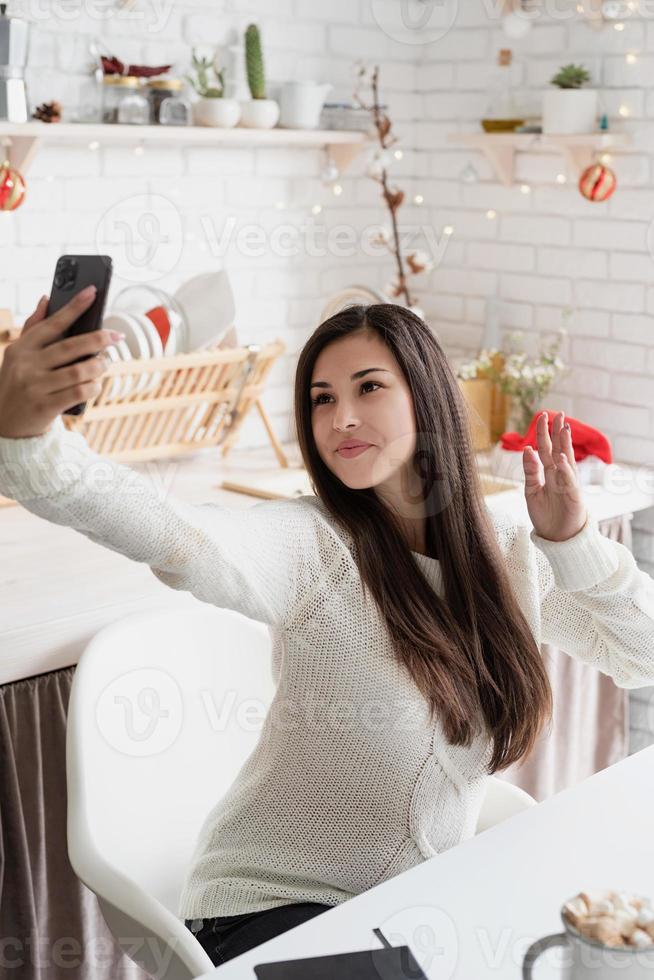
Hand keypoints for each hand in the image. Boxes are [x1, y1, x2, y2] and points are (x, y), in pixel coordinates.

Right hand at [0, 287, 122, 438]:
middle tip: (116, 336)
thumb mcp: (18, 356)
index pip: (52, 323)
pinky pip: (79, 392)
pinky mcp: (45, 407)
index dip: (74, 306)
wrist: (5, 425)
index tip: (93, 291)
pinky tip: (97, 383)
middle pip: (71, 347)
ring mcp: (35, 387)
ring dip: (99, 365)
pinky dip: (94, 386)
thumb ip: (33, 329)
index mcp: (21, 348)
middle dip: (99, 339)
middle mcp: (26, 366)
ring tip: (106, 362)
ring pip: (79, 371)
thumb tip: (46, 299)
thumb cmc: (18, 384)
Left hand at [522, 410, 587, 542]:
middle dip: (558, 432)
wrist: (557, 537)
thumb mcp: (532, 491)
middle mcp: (560, 474)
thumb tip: (527, 449)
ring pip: (567, 460)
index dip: (544, 432)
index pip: (546, 447)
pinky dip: (565, 469)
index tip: (542, 416)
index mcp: (549, 471)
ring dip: (565, 444)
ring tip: (564, 428)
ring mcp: (568, 483)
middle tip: (559, 414)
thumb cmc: (545, 514)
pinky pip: (568, 480)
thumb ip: (530, 471)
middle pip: (559, 448)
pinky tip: (560, 458)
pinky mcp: (573, 495)